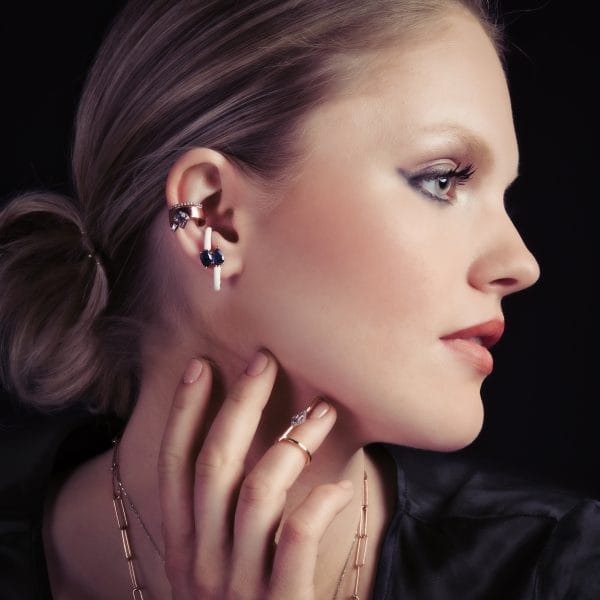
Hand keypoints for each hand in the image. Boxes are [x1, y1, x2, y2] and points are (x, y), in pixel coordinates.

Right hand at [158, 351, 353, 599]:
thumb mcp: (219, 567)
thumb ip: (222, 519)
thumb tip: (245, 449)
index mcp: (183, 549)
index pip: (173, 465)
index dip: (184, 413)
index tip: (201, 366)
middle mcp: (201, 564)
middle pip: (214, 465)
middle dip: (238, 405)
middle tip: (264, 361)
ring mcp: (238, 587)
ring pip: (257, 491)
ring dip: (292, 442)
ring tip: (323, 410)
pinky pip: (296, 536)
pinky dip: (318, 501)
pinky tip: (339, 486)